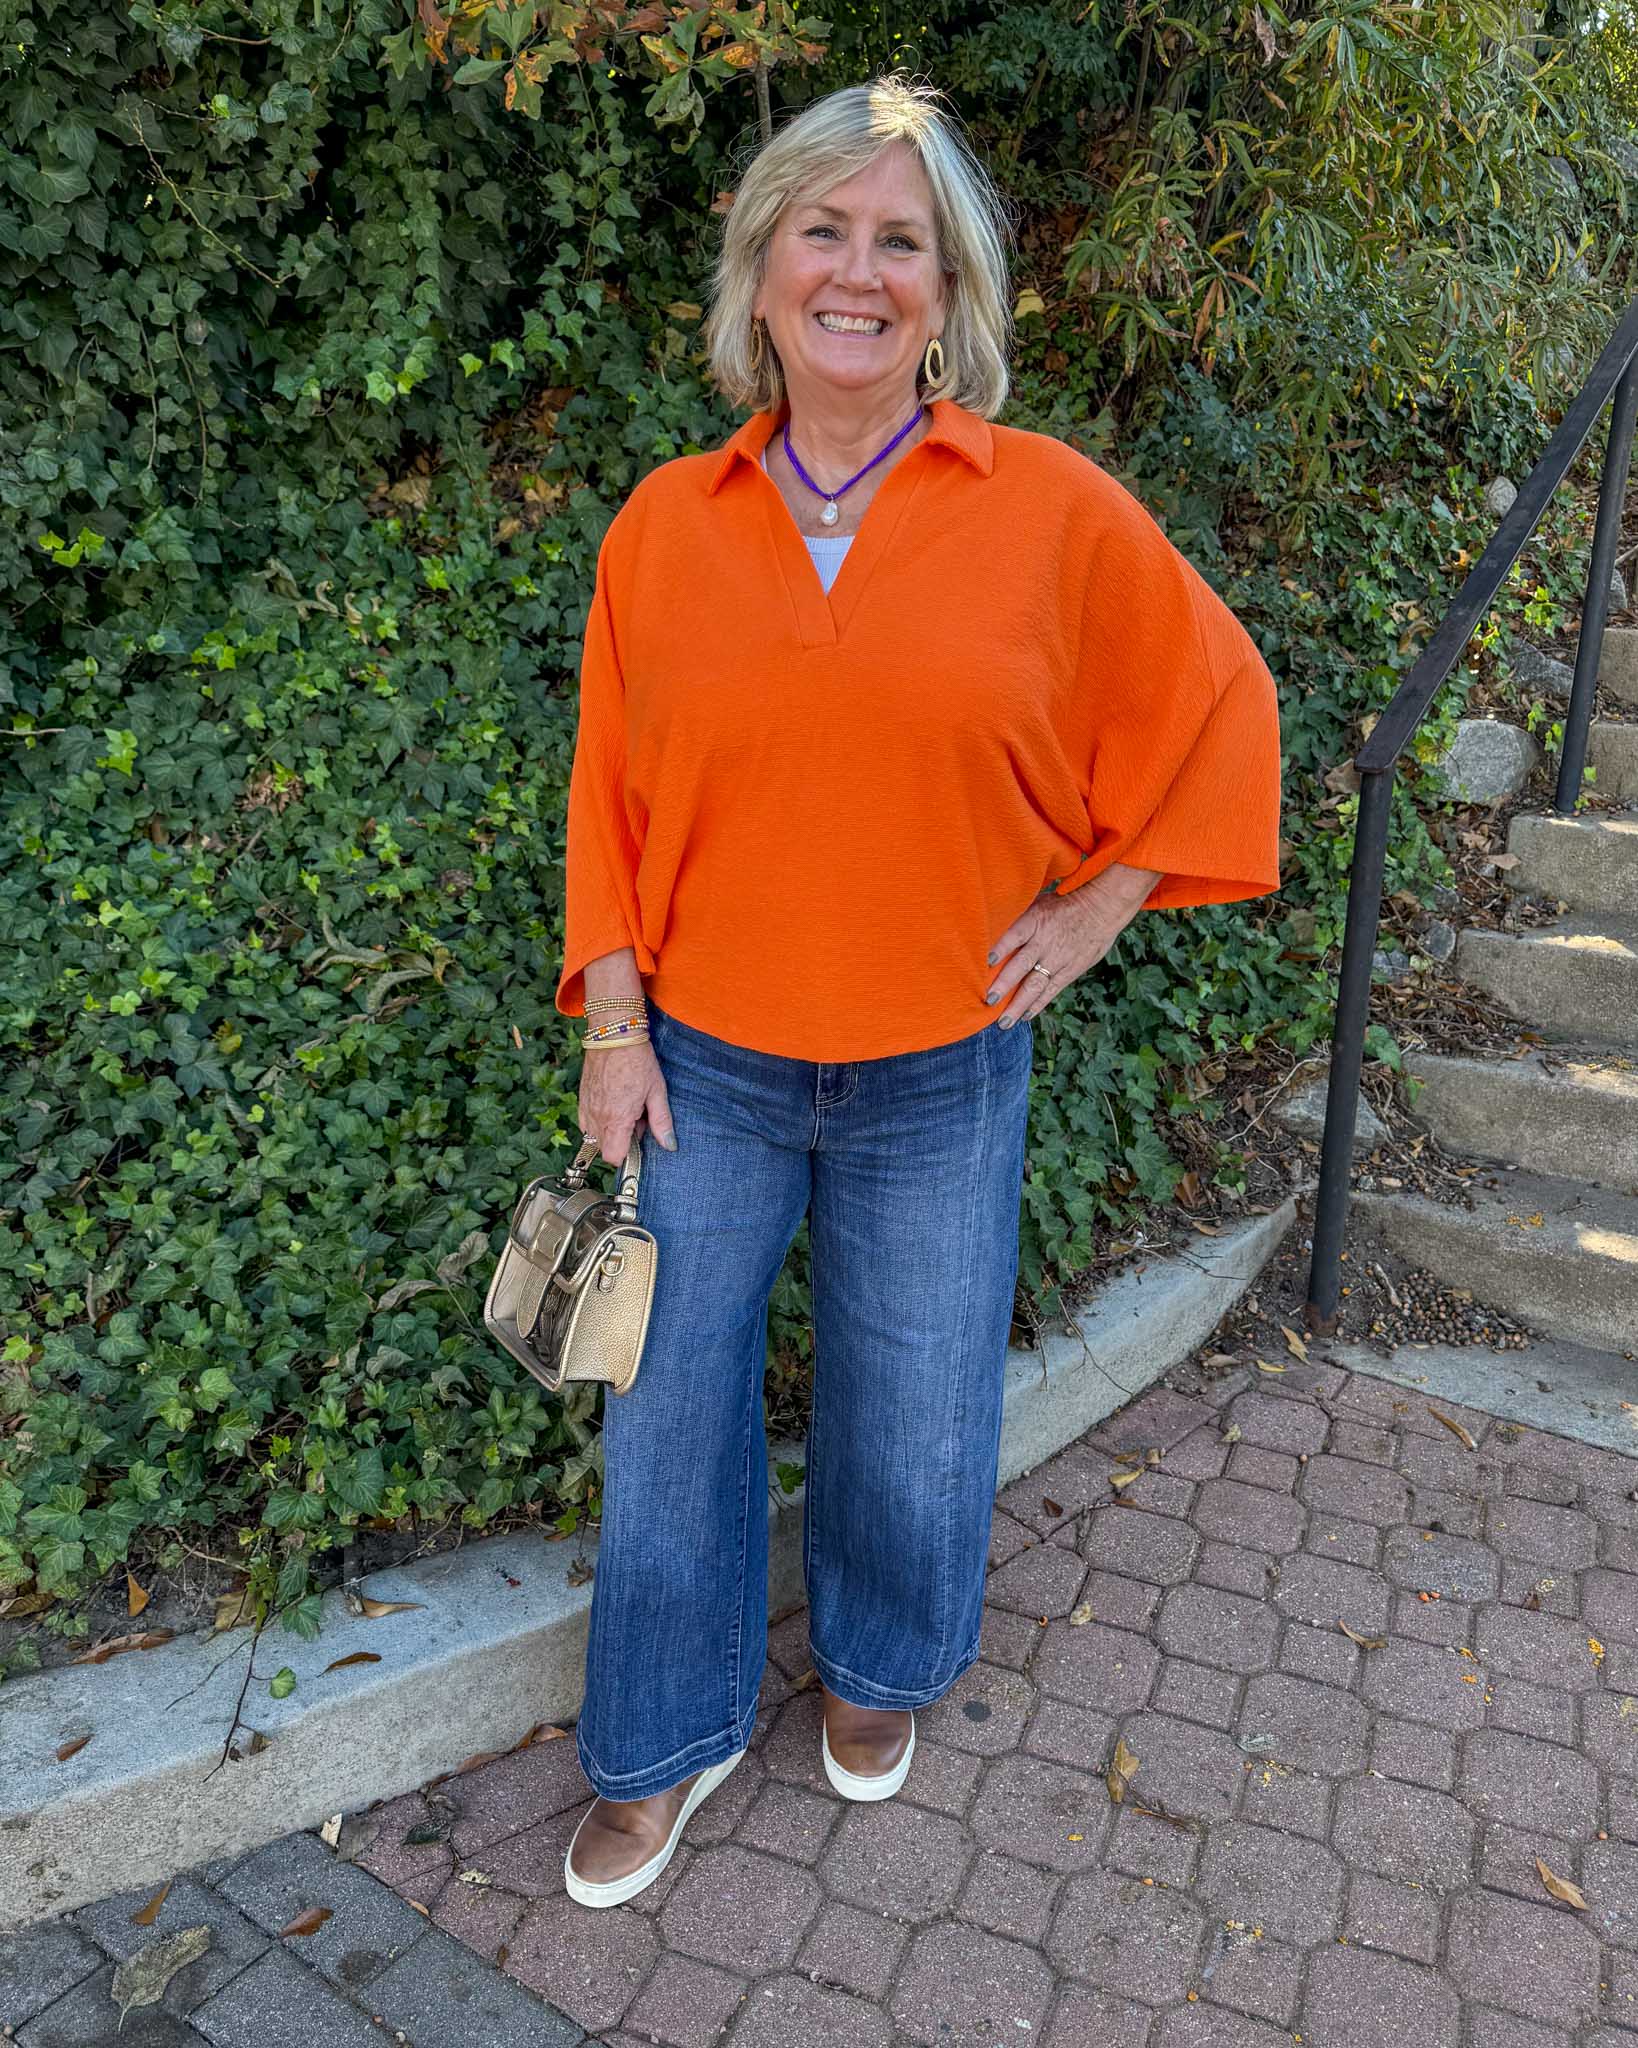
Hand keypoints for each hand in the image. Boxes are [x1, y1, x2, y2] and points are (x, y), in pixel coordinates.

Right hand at [579, 1040, 677, 1164]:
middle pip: (603, 1149)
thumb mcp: (657, 1091)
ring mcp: (587, 1107)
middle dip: (619, 1142)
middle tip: (635, 1120)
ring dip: (608, 1131)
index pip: (614, 1156)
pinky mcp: (581, 1097)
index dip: (627, 1154)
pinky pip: (585, 1121)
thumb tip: (669, 1145)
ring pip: (593, 1136)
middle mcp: (598, 1117)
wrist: (614, 1035)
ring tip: (624, 1110)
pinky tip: (612, 1103)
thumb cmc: (638, 1060)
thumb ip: (661, 1122)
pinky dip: (598, 1120)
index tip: (638, 1140)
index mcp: (617, 1119)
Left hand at [984, 864, 1161, 1027]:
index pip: (1014, 935)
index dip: (1000, 948)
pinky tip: (1025, 1016)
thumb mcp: (1039, 902)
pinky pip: (1051, 990)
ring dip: (1018, 1004)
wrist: (1101, 908)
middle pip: (1021, 966)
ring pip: (1035, 985)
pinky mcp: (1070, 970)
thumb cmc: (1064, 902)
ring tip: (1004, 1022)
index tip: (986, 962)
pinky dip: (1037, 1004)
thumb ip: (1019, 918)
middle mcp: (1045, 942)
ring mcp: (1058, 958)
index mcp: (1035, 921)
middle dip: (1004, 985)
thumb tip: (992, 929)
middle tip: (989, 1001)